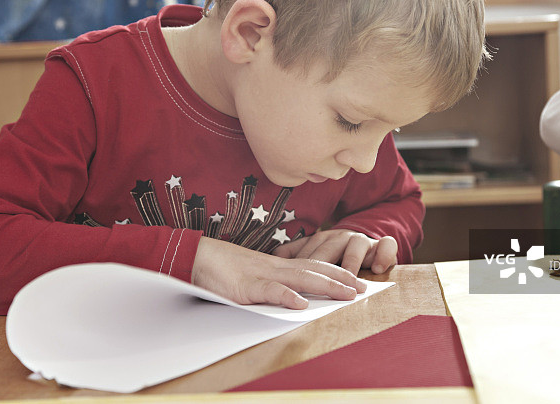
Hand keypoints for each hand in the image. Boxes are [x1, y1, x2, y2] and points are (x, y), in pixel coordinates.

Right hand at [190, 236, 366, 309]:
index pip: (314, 267)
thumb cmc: (220, 269)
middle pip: (315, 270)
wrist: (193, 256)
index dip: (336, 272)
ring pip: (300, 278)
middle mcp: (275, 267)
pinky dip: (286, 296)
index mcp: (277, 266)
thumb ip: (270, 287)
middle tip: (366, 287)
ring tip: (348, 293)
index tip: (357, 280)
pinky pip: (268, 290)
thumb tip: (291, 298)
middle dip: (342, 277)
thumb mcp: (251, 278)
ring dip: (326, 284)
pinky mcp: (245, 286)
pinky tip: (301, 303)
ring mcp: (261, 275)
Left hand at [272, 229, 396, 275]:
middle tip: (319, 284)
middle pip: (331, 248)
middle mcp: (340, 237)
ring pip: (356, 245)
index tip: (293, 280)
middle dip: (325, 266)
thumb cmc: (335, 255)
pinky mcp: (381, 245)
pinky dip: (383, 255)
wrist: (366, 245)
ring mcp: (361, 240)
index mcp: (322, 239)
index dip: (302, 265)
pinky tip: (377, 269)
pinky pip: (386, 245)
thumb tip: (273, 257)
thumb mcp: (315, 253)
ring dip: (353, 261)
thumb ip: (295, 254)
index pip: (310, 250)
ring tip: (350, 278)